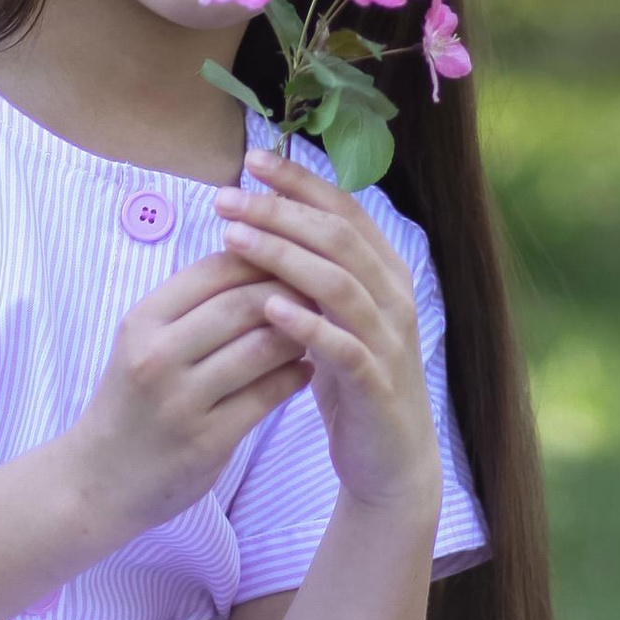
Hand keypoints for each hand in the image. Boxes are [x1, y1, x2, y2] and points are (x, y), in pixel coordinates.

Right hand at [65, 252, 309, 541]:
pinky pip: (267, 397)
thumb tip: (261, 263)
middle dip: (290, 293)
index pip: (215, 269)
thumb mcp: (144, 341)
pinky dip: (295, 377)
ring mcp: (181, 401)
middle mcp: (158, 356)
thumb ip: (193, 306)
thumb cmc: (133, 399)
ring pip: (261, 349)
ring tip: (318, 331)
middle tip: (320, 293)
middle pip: (243, 305)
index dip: (262, 257)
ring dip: (301, 336)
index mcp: (143, 321)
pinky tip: (305, 371)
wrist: (99, 478)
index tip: (293, 259)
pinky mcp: (206, 441)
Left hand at [210, 151, 440, 521]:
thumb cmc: (353, 380)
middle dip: (280, 211)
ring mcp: (389, 341)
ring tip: (234, 238)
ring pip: (339, 283)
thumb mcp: (336, 316)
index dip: (299, 181)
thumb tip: (267, 219)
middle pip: (337, 237)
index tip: (251, 159)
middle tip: (226, 197)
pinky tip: (270, 308)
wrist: (391, 460)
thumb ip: (315, 272)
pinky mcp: (377, 384)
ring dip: (285, 256)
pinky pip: (344, 347)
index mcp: (385, 273)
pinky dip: (308, 324)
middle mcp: (394, 297)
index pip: (343, 209)